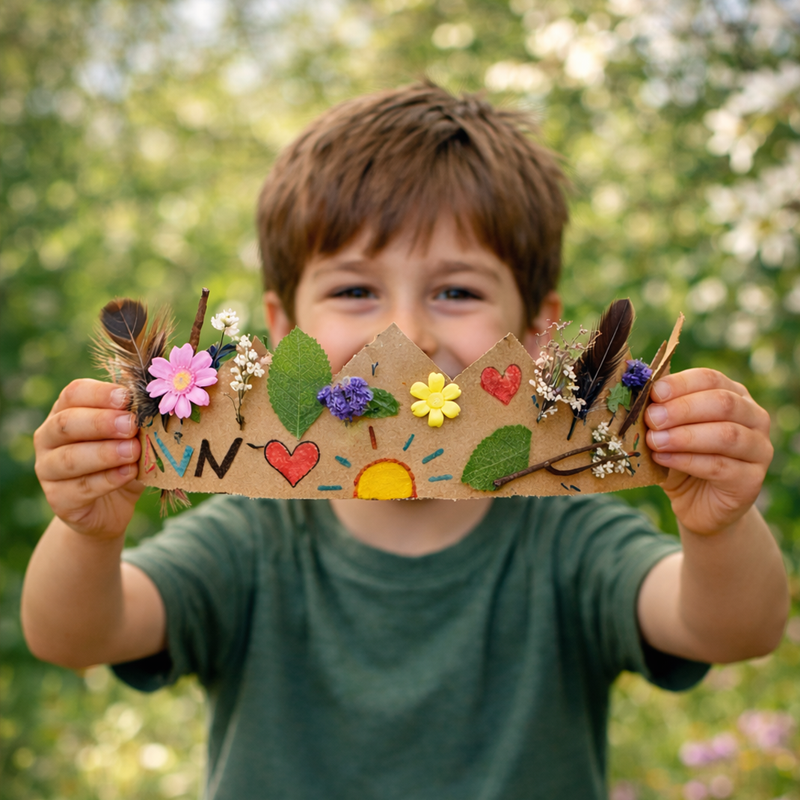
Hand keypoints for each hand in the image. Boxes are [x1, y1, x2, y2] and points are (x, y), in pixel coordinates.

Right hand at [34, 379, 143, 538]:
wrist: (112, 506)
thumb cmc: (123, 460)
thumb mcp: (132, 437)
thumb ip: (136, 422)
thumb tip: (155, 407)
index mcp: (65, 411)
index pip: (74, 393)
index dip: (100, 394)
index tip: (127, 397)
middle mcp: (49, 437)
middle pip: (66, 423)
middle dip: (101, 423)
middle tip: (131, 425)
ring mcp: (48, 469)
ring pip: (70, 458)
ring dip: (105, 453)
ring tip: (133, 451)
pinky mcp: (58, 499)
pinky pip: (81, 488)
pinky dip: (108, 480)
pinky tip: (129, 473)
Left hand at [644, 368, 772, 535]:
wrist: (697, 503)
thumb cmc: (681, 458)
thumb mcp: (667, 431)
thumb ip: (659, 414)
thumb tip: (637, 396)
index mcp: (734, 395)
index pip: (711, 379)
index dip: (681, 384)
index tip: (654, 392)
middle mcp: (753, 418)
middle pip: (723, 403)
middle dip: (682, 409)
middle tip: (652, 418)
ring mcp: (758, 449)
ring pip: (726, 435)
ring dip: (684, 436)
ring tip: (655, 440)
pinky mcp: (751, 480)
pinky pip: (720, 466)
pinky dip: (687, 461)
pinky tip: (662, 459)